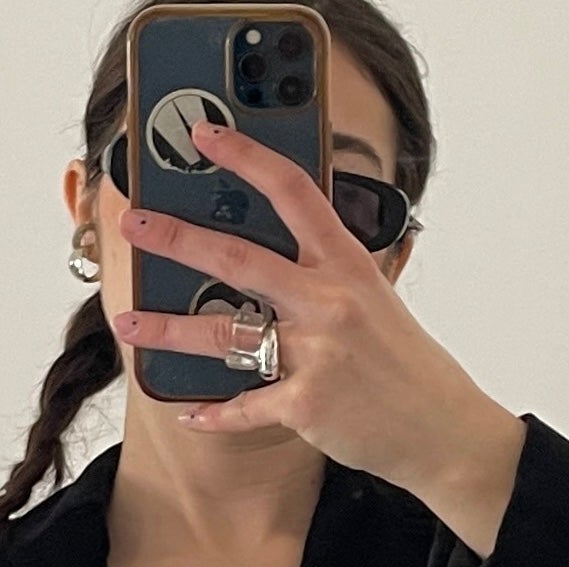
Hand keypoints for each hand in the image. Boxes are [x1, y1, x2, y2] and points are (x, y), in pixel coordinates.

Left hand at [113, 117, 508, 500]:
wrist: (441, 427)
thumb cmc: (404, 362)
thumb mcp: (374, 298)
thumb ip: (328, 272)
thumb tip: (276, 250)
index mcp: (347, 263)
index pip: (292, 191)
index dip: (246, 157)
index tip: (206, 137)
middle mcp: (329, 301)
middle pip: (238, 258)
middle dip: (177, 239)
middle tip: (134, 225)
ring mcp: (317, 354)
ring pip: (224, 334)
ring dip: (167, 331)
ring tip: (128, 325)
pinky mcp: (307, 405)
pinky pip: (244, 407)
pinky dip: (213, 413)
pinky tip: (189, 411)